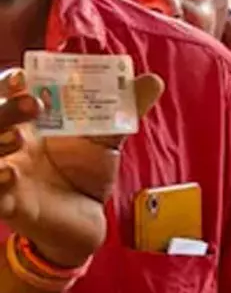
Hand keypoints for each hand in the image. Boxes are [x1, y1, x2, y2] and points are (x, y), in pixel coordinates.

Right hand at [0, 69, 163, 267]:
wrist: (86, 217)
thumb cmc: (85, 171)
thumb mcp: (105, 138)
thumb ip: (125, 109)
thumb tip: (153, 80)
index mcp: (28, 121)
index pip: (10, 91)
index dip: (14, 80)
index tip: (26, 75)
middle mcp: (9, 142)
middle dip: (7, 107)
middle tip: (34, 103)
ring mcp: (5, 172)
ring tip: (19, 138)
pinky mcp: (9, 204)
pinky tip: (12, 175)